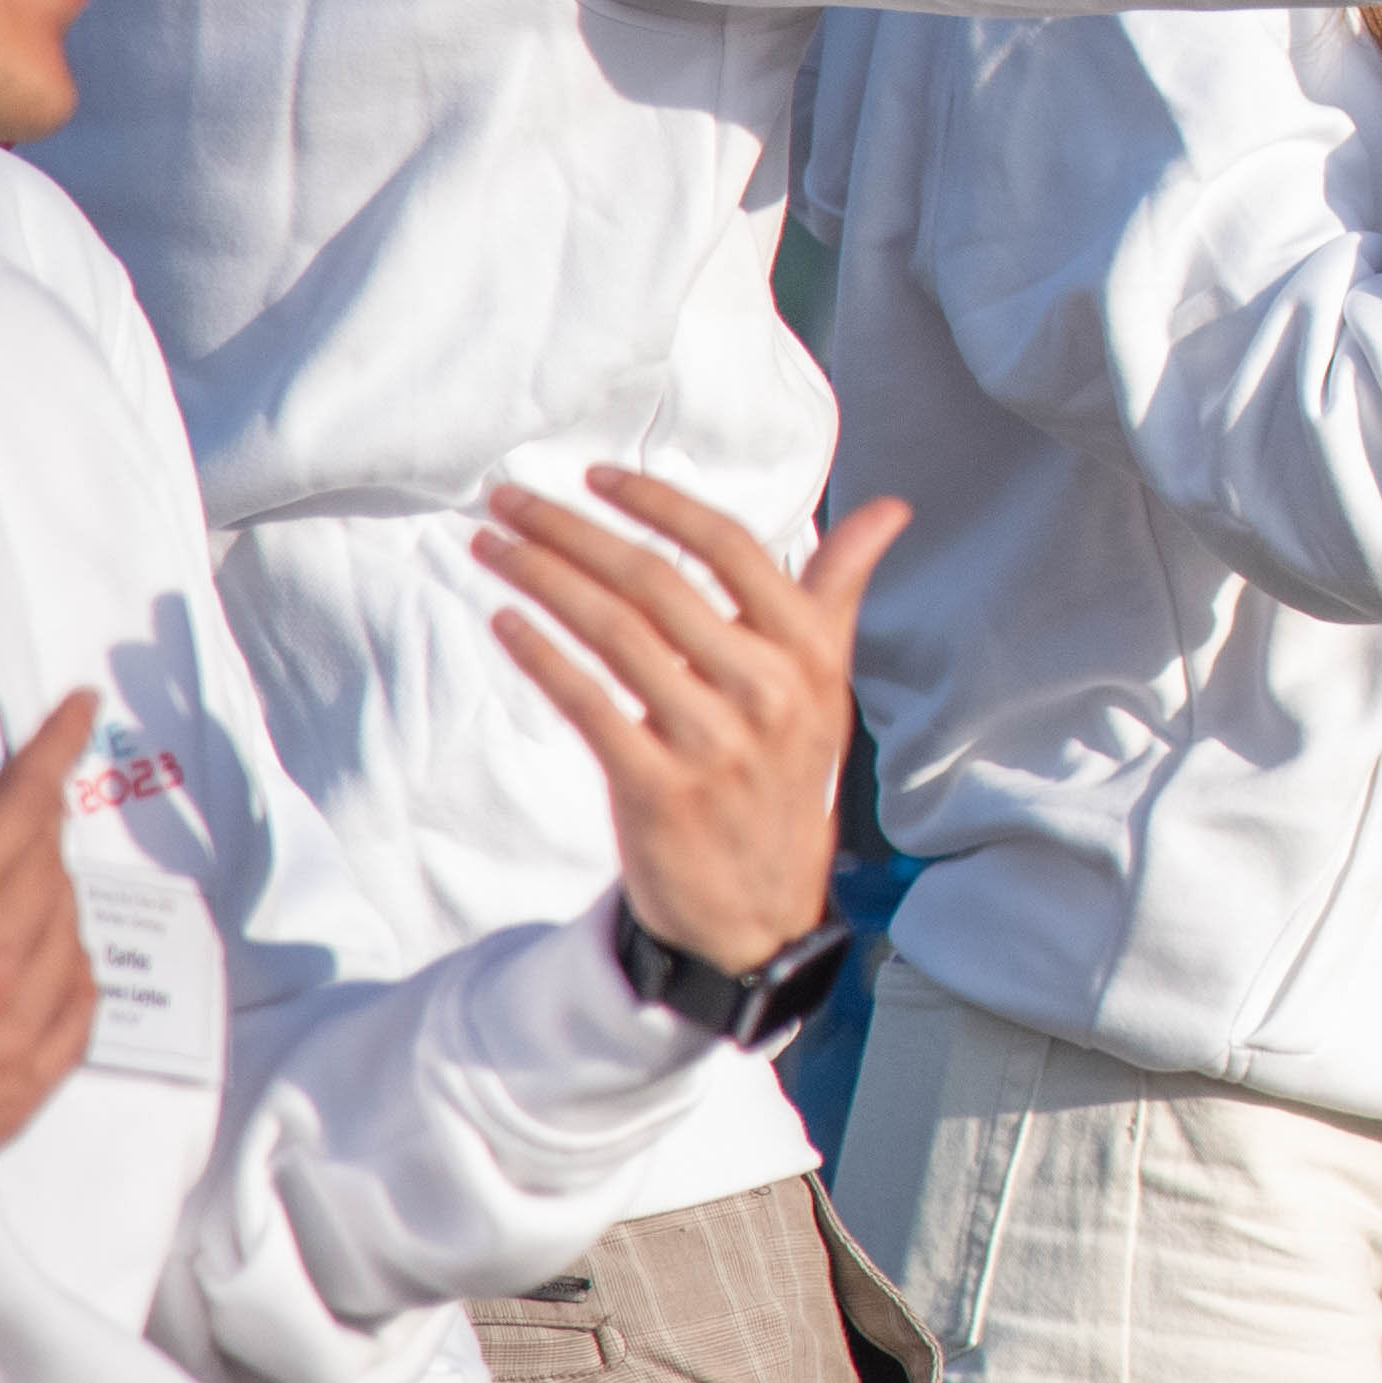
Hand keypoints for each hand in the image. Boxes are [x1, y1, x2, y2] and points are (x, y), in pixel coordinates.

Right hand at [0, 691, 96, 1151]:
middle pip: (45, 861)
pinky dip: (63, 963)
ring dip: (41, 892)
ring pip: (67, 925)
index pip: (22, 806)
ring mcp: (15, 1038)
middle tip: (13, 805)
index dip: (51, 747)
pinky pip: (78, 998)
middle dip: (30, 823)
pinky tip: (38, 953)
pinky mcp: (25, 1093)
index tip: (74, 707)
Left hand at [475, 471, 904, 976]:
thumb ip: (840, 588)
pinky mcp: (658, 789)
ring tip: (491, 547)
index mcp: (808, 652)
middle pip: (656, 583)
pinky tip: (506, 621)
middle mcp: (767, 690)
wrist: (761, 907)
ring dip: (541, 581)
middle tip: (507, 500)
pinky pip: (588, 705)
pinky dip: (542, 657)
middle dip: (571, 531)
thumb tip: (891, 509)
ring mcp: (713, 742)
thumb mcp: (827, 681)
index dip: (658, 504)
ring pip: (614, 635)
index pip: (730, 548)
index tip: (594, 475)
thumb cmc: (786, 774)